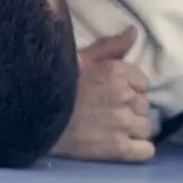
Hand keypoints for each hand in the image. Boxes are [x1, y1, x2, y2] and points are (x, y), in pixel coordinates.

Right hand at [51, 27, 154, 162]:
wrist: (36, 120)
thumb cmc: (56, 85)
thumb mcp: (81, 58)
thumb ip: (110, 46)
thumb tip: (134, 32)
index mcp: (118, 72)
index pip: (143, 83)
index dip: (130, 90)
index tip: (115, 95)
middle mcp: (126, 97)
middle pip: (144, 106)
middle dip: (131, 109)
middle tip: (111, 113)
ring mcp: (124, 124)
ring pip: (146, 127)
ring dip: (134, 129)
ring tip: (115, 130)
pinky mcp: (120, 148)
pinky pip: (146, 150)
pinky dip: (138, 149)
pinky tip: (124, 145)